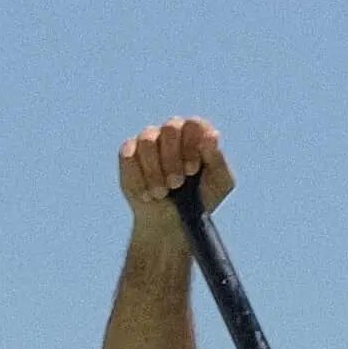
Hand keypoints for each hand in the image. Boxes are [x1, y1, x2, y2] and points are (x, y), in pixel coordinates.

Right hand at [118, 116, 232, 232]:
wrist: (173, 224)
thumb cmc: (200, 200)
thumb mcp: (219, 184)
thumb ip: (218, 160)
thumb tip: (212, 136)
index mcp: (196, 134)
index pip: (194, 124)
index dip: (192, 146)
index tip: (192, 170)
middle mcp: (172, 131)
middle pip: (170, 128)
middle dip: (173, 160)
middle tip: (177, 184)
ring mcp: (149, 140)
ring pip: (148, 140)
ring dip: (155, 171)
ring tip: (162, 192)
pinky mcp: (129, 154)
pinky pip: (129, 156)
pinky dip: (139, 179)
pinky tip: (147, 194)